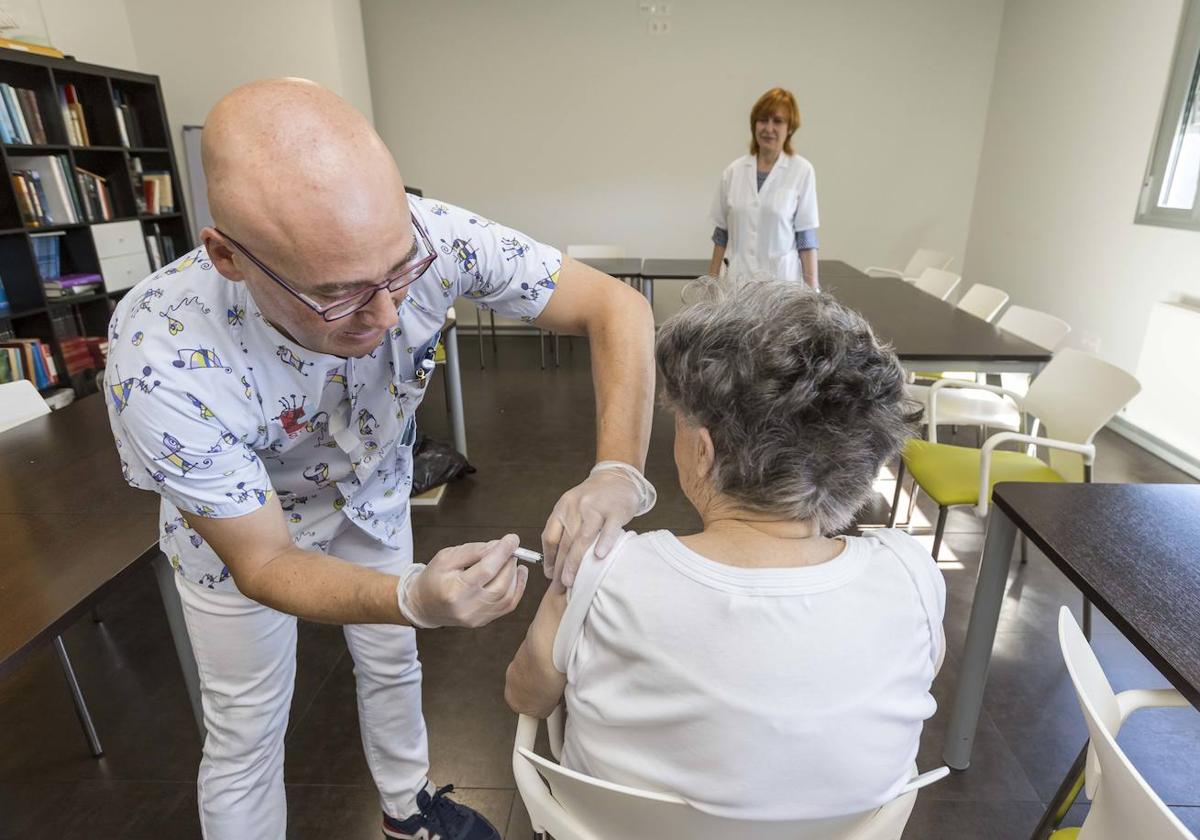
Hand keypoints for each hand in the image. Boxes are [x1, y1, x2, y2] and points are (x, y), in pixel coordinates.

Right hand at [396, 534, 527, 627]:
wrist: (424, 605)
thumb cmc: (433, 578)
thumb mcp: (446, 557)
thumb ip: (473, 550)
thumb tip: (498, 546)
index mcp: (454, 590)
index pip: (486, 570)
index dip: (502, 553)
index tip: (512, 539)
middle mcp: (467, 608)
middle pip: (500, 584)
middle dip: (510, 563)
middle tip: (510, 549)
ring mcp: (476, 618)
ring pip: (507, 596)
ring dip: (514, 575)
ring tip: (511, 560)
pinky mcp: (483, 621)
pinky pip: (508, 605)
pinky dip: (517, 588)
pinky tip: (518, 574)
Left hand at [541, 468, 643, 586]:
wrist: (617, 477)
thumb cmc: (594, 498)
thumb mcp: (573, 507)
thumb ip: (565, 529)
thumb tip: (555, 562)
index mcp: (562, 508)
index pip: (550, 536)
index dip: (548, 558)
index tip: (550, 575)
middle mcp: (576, 507)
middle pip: (565, 542)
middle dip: (560, 567)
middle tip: (559, 587)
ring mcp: (596, 508)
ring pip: (582, 538)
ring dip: (575, 562)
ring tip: (571, 581)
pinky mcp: (616, 510)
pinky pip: (608, 529)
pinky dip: (603, 542)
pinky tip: (600, 556)